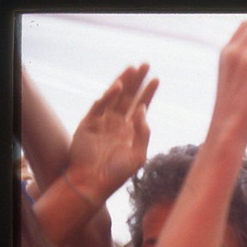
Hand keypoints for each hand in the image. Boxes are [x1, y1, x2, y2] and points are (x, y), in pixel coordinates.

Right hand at [66, 63, 157, 203]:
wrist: (93, 183)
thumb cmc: (117, 173)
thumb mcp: (138, 155)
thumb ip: (143, 133)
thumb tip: (143, 110)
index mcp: (131, 130)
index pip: (141, 106)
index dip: (149, 92)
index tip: (157, 79)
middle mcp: (117, 123)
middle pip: (129, 97)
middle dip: (137, 81)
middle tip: (145, 64)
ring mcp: (102, 121)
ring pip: (114, 97)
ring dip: (123, 82)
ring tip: (132, 68)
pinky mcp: (88, 123)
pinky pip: (100, 106)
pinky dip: (108, 96)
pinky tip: (118, 87)